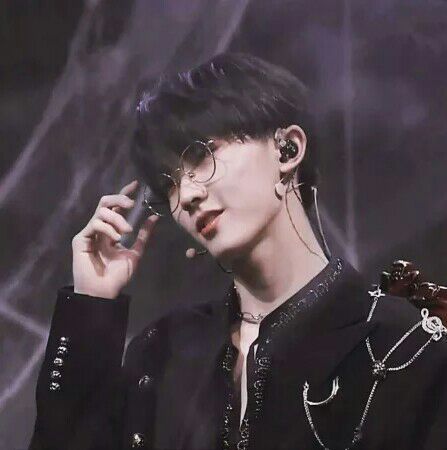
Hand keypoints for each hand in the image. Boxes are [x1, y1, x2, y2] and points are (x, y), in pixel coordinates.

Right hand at [71, 180, 158, 298]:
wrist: (104, 292)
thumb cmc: (117, 276)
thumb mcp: (135, 253)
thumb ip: (144, 236)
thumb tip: (154, 218)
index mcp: (111, 230)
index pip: (117, 207)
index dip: (124, 194)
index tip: (136, 185)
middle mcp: (99, 228)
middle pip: (106, 203)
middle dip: (120, 199)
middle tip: (132, 205)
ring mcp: (89, 232)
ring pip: (101, 211)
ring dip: (117, 219)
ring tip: (127, 232)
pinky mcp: (80, 238)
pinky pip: (95, 224)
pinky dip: (108, 228)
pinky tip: (116, 239)